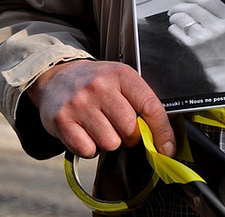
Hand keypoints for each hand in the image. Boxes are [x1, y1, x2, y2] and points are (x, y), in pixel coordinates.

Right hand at [26, 60, 174, 157]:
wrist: (56, 76)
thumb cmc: (96, 82)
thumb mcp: (122, 79)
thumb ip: (142, 101)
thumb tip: (166, 132)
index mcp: (121, 74)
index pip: (151, 107)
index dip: (163, 132)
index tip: (168, 148)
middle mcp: (100, 87)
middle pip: (131, 129)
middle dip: (131, 137)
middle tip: (122, 128)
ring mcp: (79, 104)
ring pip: (110, 143)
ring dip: (110, 142)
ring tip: (101, 127)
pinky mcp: (61, 120)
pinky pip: (87, 150)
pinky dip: (90, 148)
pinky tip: (86, 133)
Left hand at [167, 0, 224, 70]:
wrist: (224, 65)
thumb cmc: (224, 42)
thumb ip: (215, 9)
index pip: (208, 0)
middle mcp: (218, 28)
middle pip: (192, 7)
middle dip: (179, 5)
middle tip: (174, 7)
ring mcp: (204, 37)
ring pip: (182, 18)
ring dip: (174, 16)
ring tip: (174, 18)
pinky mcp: (193, 46)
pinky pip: (175, 30)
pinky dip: (173, 27)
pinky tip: (177, 29)